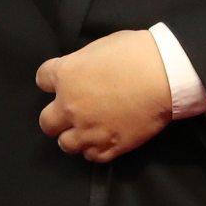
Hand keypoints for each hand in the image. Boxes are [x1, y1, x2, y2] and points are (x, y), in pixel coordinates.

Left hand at [35, 30, 171, 163]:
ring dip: (73, 137)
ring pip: (65, 144)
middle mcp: (69, 105)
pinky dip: (95, 149)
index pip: (42, 80)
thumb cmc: (134, 53)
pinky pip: (92, 156)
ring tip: (84, 131)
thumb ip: (83, 64)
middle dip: (56, 117)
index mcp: (65, 75)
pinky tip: (102, 140)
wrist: (164, 75)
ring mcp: (88, 129)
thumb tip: (84, 72)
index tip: (61, 82)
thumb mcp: (98, 48)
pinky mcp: (110, 146)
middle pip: (46, 122)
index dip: (52, 81)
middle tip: (70, 113)